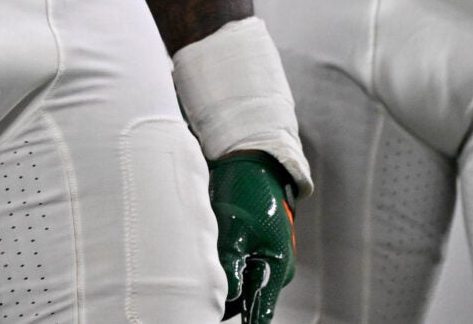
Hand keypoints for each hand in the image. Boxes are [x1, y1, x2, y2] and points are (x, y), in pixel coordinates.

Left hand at [210, 151, 295, 321]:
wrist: (253, 164)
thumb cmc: (247, 192)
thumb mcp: (233, 228)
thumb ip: (231, 266)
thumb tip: (229, 297)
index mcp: (276, 266)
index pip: (260, 311)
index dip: (246, 322)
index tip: (217, 322)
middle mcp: (275, 269)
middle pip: (247, 303)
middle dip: (224, 305)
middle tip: (198, 305)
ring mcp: (266, 260)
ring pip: (240, 288)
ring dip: (223, 288)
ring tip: (196, 285)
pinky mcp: (255, 252)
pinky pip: (239, 273)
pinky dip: (224, 274)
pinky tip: (204, 267)